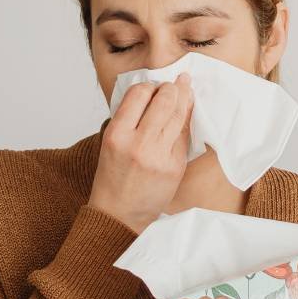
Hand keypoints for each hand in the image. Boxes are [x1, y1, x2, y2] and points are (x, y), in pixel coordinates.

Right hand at [88, 72, 193, 234]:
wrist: (119, 214)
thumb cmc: (113, 177)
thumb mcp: (110, 143)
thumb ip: (128, 119)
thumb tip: (151, 93)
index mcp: (117, 134)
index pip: (138, 95)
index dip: (150, 85)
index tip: (154, 85)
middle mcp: (138, 143)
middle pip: (164, 101)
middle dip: (173, 88)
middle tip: (176, 83)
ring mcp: (159, 156)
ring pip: (179, 116)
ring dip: (184, 99)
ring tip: (186, 89)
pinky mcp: (175, 167)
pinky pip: (184, 137)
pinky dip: (185, 122)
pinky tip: (187, 113)